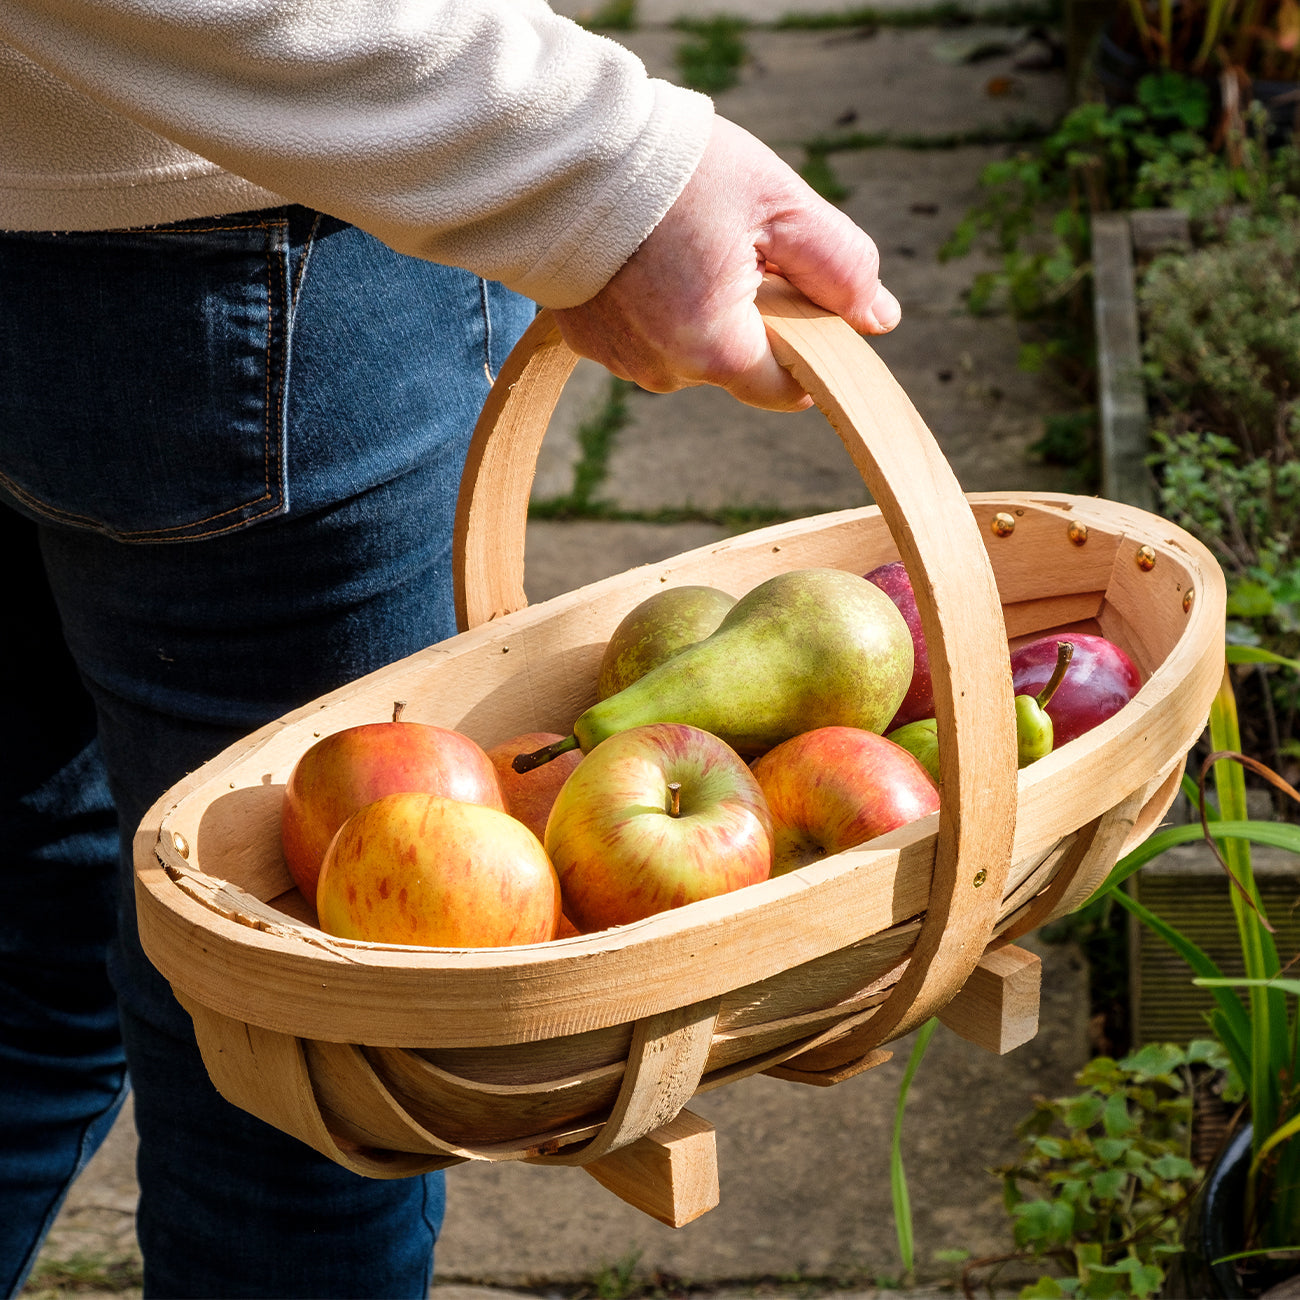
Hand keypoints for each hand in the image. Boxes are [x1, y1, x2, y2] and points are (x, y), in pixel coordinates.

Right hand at [551, 116, 899, 411]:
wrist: (558, 152)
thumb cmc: (674, 171)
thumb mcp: (778, 203)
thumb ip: (840, 266)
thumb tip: (879, 318)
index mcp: (718, 349)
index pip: (788, 387)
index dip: (808, 345)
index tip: (800, 294)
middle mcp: (667, 371)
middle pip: (738, 362)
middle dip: (752, 314)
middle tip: (735, 242)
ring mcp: (622, 361)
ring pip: (690, 349)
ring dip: (701, 307)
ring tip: (683, 241)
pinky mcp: (587, 342)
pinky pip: (645, 336)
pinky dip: (656, 303)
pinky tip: (647, 253)